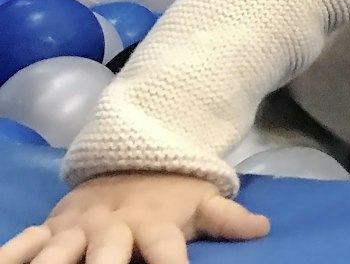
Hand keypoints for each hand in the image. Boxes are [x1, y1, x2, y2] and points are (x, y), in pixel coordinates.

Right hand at [0, 172, 266, 263]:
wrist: (129, 157)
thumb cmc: (170, 192)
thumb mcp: (202, 200)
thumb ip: (228, 217)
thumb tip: (263, 228)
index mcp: (154, 224)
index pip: (165, 249)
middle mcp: (114, 228)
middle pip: (107, 253)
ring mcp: (79, 229)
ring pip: (60, 252)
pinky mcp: (51, 229)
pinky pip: (26, 245)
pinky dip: (13, 256)